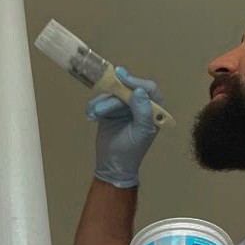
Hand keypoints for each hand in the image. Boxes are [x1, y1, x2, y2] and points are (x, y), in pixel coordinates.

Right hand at [87, 68, 162, 187]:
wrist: (112, 166)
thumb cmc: (130, 152)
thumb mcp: (140, 132)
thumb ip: (142, 112)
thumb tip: (139, 91)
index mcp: (152, 110)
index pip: (148, 89)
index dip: (136, 81)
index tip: (122, 77)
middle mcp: (138, 105)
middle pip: (127, 89)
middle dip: (114, 96)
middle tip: (102, 104)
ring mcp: (123, 107)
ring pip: (112, 94)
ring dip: (102, 103)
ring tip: (95, 115)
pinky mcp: (108, 110)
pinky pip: (101, 101)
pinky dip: (94, 106)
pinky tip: (92, 116)